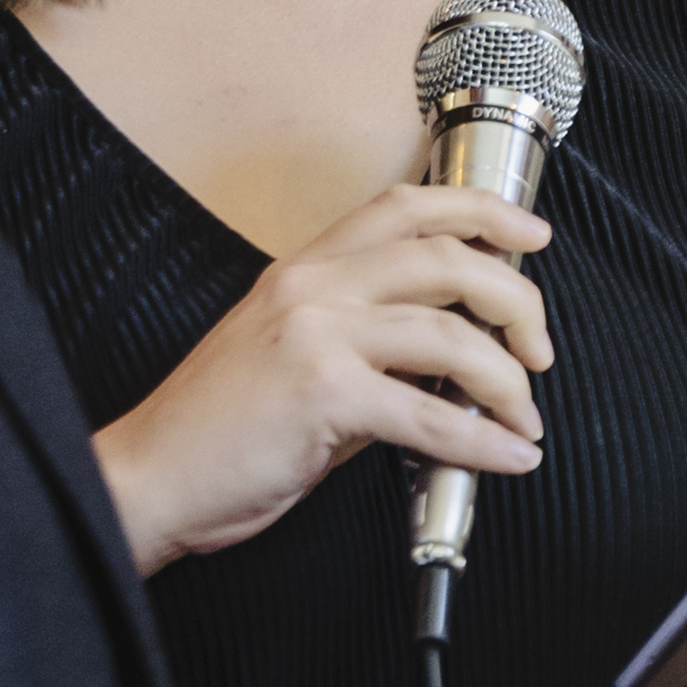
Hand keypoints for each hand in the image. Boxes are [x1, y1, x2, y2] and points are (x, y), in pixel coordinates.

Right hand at [91, 185, 553, 574]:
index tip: (532, 234)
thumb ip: (370, 349)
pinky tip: (508, 455)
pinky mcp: (322, 393)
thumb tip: (451, 369)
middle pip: (448, 258)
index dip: (481, 210)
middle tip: (540, 347)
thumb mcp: (294, 361)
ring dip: (508, 380)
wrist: (146, 480)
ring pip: (451, 333)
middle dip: (517, 300)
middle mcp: (312, 287)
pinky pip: (431, 414)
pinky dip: (483, 441)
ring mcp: (315, 334)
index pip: (406, 206)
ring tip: (524, 416)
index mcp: (304, 270)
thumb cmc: (216, 432)